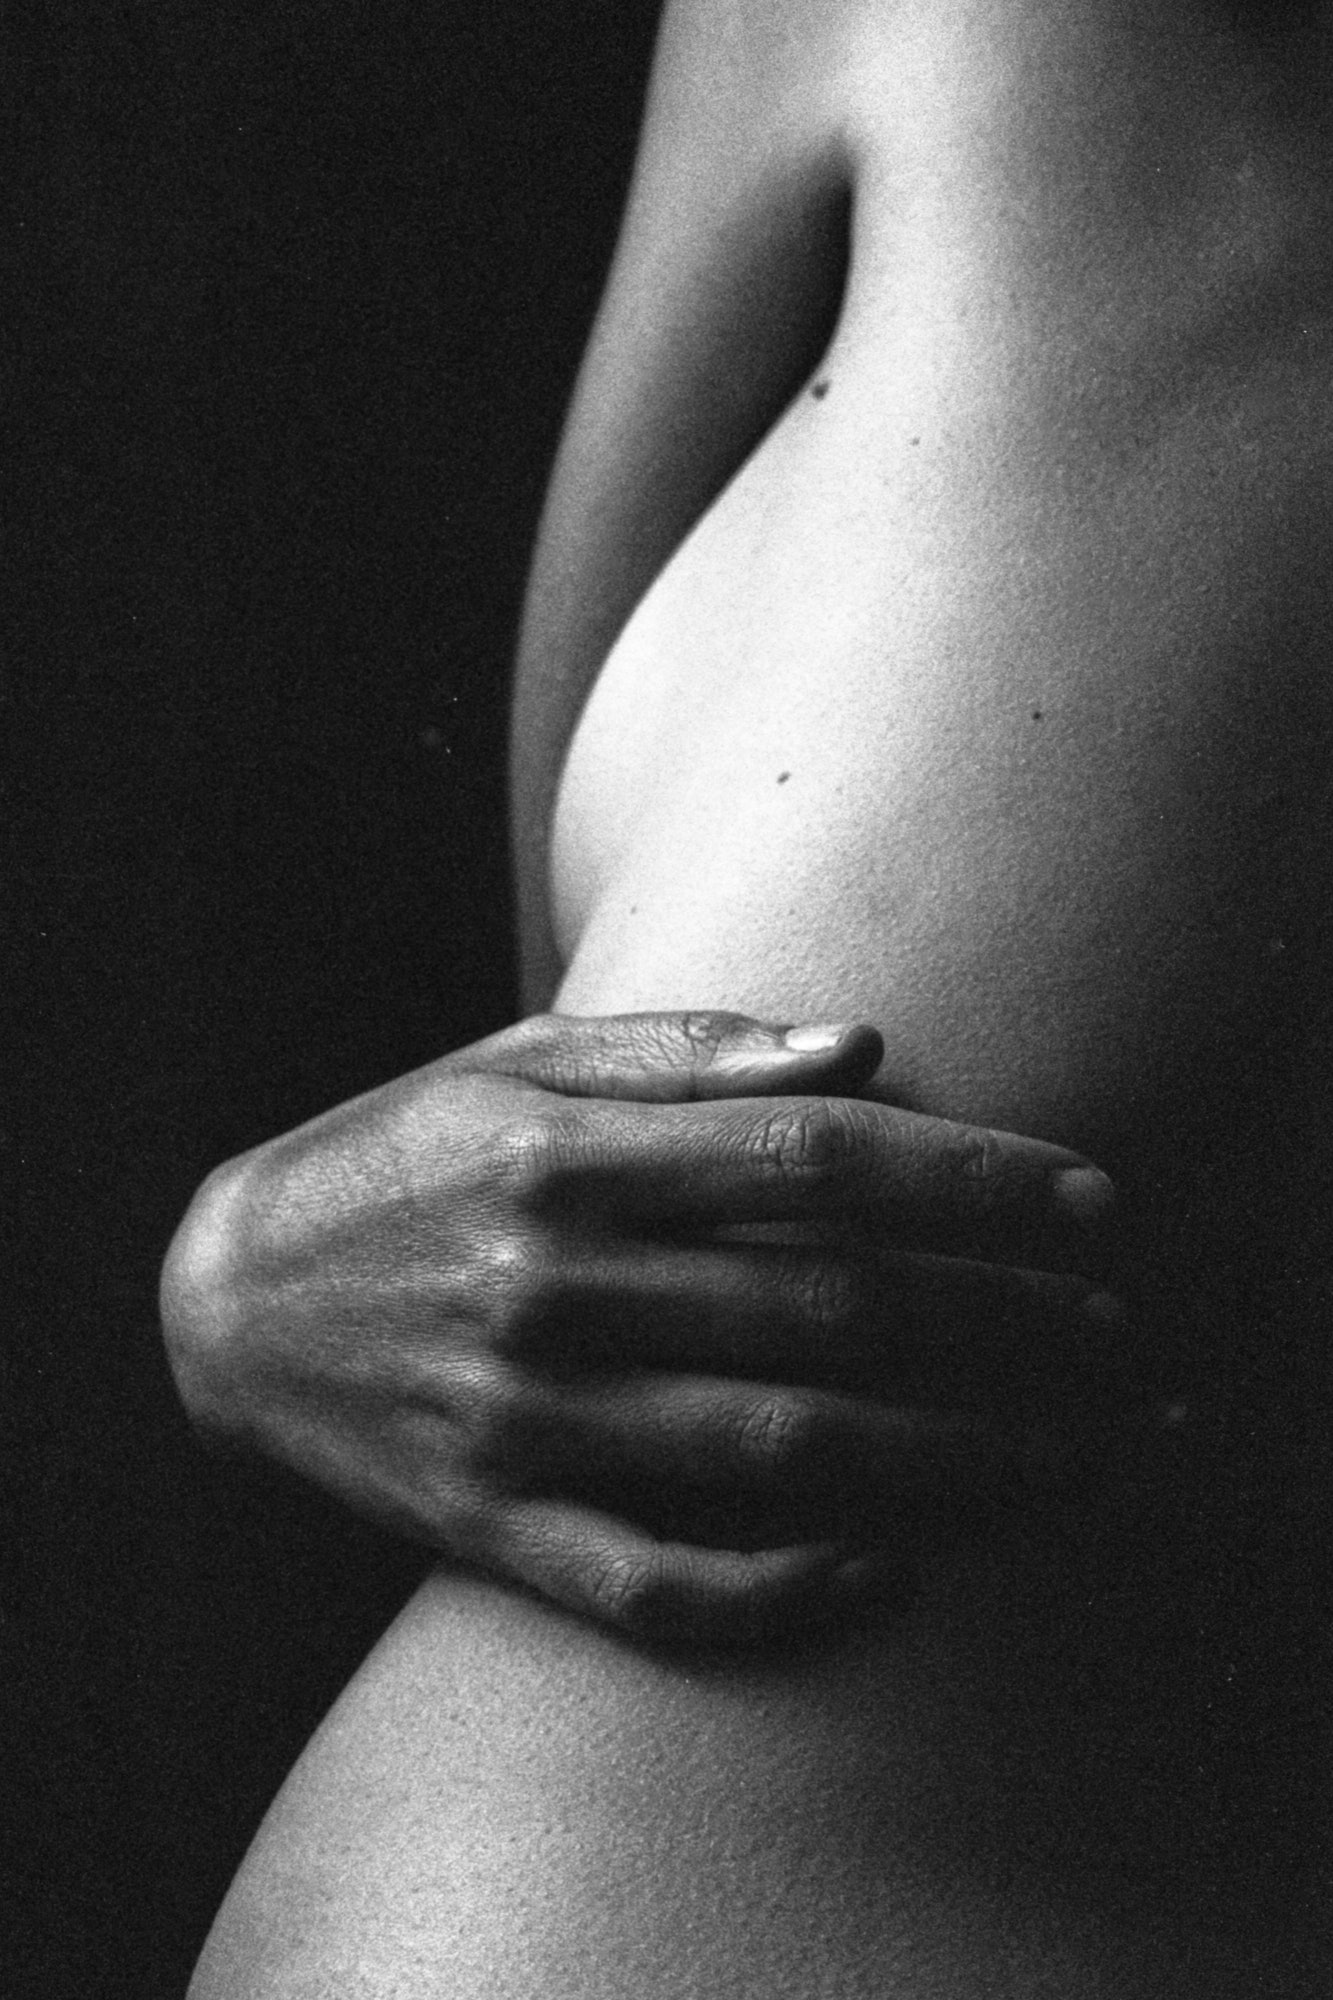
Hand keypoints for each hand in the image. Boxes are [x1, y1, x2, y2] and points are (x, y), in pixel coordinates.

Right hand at [160, 1011, 1118, 1640]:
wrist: (226, 1297)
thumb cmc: (402, 1154)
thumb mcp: (516, 1061)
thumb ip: (688, 1053)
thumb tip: (862, 1047)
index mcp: (568, 1154)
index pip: (813, 1162)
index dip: (970, 1180)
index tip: (1087, 1199)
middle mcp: (553, 1285)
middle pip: (830, 1310)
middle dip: (1003, 1323)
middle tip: (1118, 1337)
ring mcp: (523, 1418)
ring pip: (778, 1455)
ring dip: (951, 1464)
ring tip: (1071, 1459)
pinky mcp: (491, 1524)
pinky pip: (656, 1586)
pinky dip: (784, 1591)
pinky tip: (891, 1572)